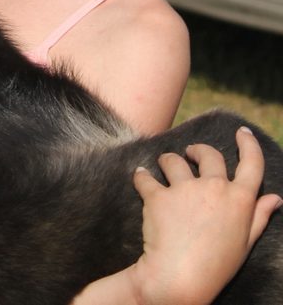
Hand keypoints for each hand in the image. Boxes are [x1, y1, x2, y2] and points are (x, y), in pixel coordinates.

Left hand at [130, 126, 281, 304]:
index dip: (248, 145)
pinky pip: (145, 177)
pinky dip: (141, 176)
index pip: (251, 164)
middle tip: (190, 153)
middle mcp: (214, 188)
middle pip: (209, 154)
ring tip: (162, 166)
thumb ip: (258, 216)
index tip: (241, 132)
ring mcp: (185, 189)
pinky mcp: (158, 195)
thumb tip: (274, 198)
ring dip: (168, 161)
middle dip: (199, 150)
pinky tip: (140, 177)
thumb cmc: (217, 264)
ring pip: (173, 160)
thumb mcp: (245, 242)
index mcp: (240, 200)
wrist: (179, 277)